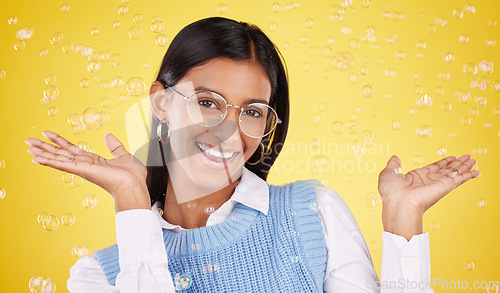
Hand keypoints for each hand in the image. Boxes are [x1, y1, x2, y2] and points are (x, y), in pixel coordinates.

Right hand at [26, 131, 150, 212]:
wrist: (133, 185)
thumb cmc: (131, 176)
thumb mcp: (123, 155)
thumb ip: (115, 146)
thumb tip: (108, 135)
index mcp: (92, 160)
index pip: (71, 149)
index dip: (59, 140)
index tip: (47, 133)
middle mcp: (84, 164)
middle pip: (60, 153)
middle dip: (45, 146)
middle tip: (29, 140)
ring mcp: (81, 168)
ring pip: (58, 158)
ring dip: (42, 152)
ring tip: (28, 147)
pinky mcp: (82, 170)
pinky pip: (62, 164)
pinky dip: (49, 161)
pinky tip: (36, 158)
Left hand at [378, 154, 479, 239]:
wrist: (398, 204)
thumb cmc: (391, 193)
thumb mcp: (388, 174)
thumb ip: (393, 165)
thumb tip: (395, 157)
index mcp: (417, 177)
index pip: (434, 167)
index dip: (444, 162)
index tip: (452, 158)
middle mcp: (430, 180)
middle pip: (447, 169)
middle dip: (457, 163)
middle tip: (467, 157)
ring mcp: (438, 183)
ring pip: (455, 172)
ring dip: (465, 166)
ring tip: (474, 160)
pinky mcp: (445, 186)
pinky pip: (460, 178)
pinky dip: (469, 174)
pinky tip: (476, 171)